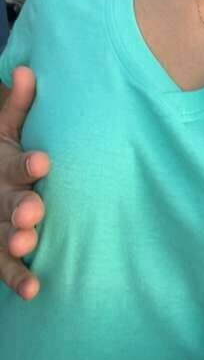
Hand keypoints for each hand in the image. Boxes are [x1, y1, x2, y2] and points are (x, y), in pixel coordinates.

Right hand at [0, 66, 49, 299]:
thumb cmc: (5, 152)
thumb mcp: (6, 129)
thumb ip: (19, 104)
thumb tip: (27, 69)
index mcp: (4, 164)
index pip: (15, 164)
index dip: (27, 164)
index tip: (43, 163)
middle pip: (8, 203)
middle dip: (20, 207)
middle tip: (34, 212)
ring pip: (3, 236)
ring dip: (14, 243)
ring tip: (26, 246)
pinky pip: (3, 268)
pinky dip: (16, 278)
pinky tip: (34, 290)